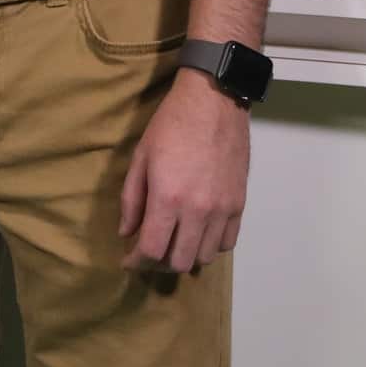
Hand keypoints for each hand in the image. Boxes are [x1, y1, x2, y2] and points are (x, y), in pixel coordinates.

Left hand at [119, 70, 248, 272]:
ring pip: (205, 256)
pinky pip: (227, 242)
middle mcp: (197, 211)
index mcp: (167, 198)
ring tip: (173, 243)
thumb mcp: (141, 157)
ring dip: (185, 256)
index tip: (127, 260)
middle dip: (158, 264)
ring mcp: (222, 210)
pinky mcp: (239, 204)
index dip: (136, 261)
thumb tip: (126, 232)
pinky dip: (210, 246)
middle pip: (179, 261)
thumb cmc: (171, 125)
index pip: (152, 250)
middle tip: (148, 252)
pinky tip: (197, 234)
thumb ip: (131, 199)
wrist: (214, 102)